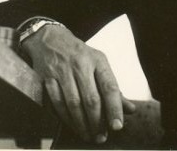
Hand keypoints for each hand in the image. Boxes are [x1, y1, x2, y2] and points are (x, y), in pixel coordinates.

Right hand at [21, 24, 135, 142]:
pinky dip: (66, 118)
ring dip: (81, 124)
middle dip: (97, 122)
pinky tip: (73, 126)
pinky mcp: (47, 78)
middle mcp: (81, 65)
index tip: (117, 126)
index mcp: (98, 61)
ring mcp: (62, 72)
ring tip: (89, 135)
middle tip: (101, 136)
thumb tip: (129, 109)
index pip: (110, 87)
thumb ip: (113, 89)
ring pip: (73, 104)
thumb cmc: (80, 55)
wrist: (50, 39)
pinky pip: (57, 103)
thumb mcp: (99, 65)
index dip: (114, 108)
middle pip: (91, 99)